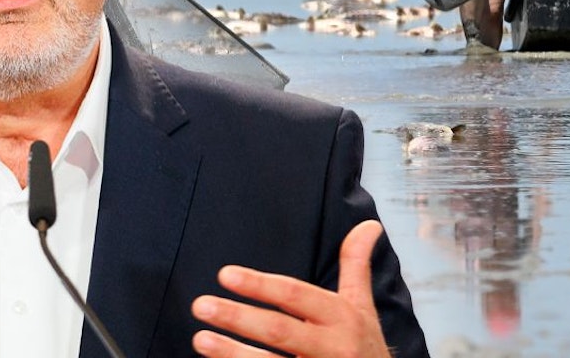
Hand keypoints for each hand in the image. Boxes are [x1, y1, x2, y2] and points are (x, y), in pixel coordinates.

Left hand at [191, 220, 390, 357]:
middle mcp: (333, 347)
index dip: (260, 285)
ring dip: (232, 352)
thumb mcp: (362, 307)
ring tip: (200, 339)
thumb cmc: (363, 348)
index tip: (225, 274)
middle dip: (238, 317)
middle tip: (200, 305)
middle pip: (279, 331)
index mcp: (342, 318)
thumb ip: (356, 266)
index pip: (296, 296)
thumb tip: (369, 225)